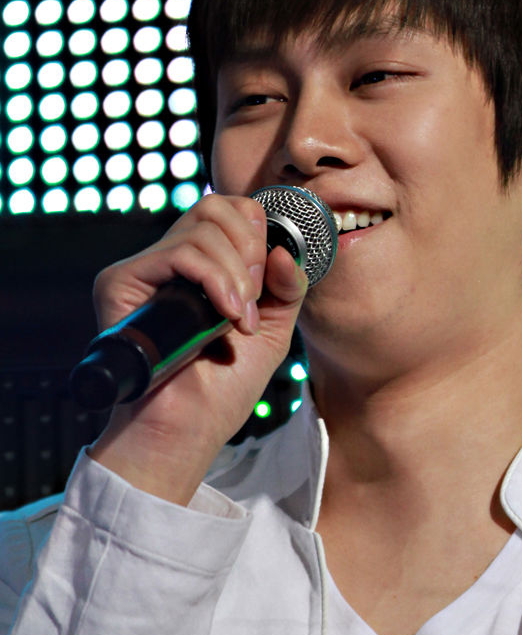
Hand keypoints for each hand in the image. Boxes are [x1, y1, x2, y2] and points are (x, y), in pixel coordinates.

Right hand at [89, 193, 306, 502]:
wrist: (189, 429)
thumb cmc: (222, 390)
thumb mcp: (273, 331)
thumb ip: (287, 287)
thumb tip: (283, 249)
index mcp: (201, 267)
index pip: (230, 209)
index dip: (258, 232)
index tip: (269, 283)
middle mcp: (169, 262)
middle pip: (216, 205)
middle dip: (251, 248)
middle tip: (255, 298)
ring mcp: (145, 270)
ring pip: (202, 228)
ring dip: (237, 275)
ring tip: (241, 320)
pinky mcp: (122, 281)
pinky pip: (180, 253)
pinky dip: (216, 281)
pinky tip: (226, 316)